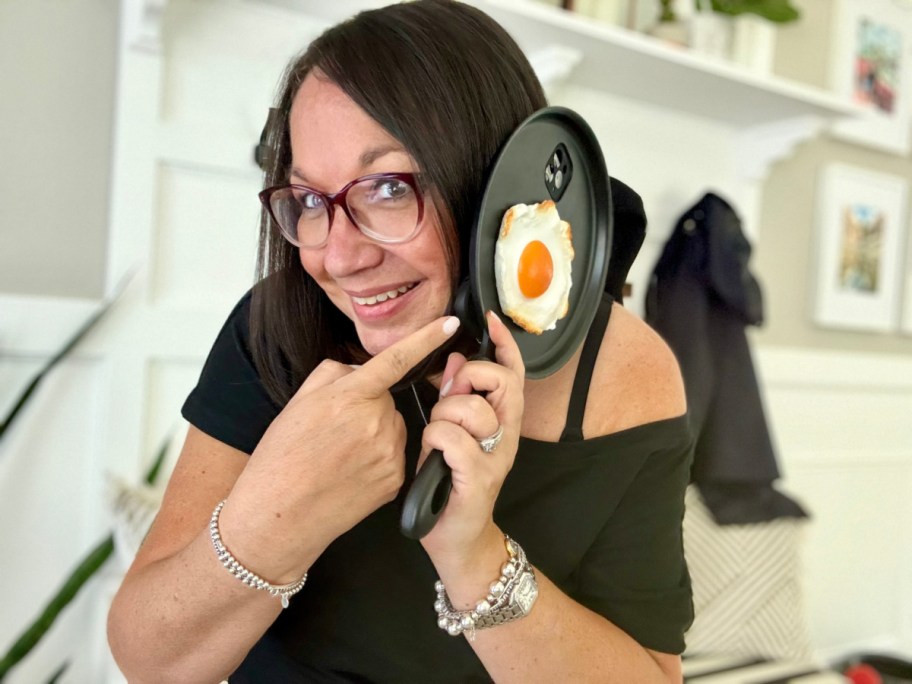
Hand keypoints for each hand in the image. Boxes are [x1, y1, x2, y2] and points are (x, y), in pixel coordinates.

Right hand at [221, 315, 460, 578]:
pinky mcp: (396, 479)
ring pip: (392, 427)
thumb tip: (359, 372)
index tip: (450, 323)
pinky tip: (350, 472)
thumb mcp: (298, 402)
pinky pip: (394, 454)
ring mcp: (390, 453)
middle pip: (386, 400)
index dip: (427, 338)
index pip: (397, 359)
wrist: (279, 515)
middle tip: (333, 432)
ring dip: (374, 433)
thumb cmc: (282, 458)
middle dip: (367, 407)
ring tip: (339, 456)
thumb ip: (334, 375)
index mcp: (351, 397)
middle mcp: (377, 422)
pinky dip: (377, 458)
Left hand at [419, 311, 524, 563]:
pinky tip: (432, 454)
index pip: (513, 373)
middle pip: (501, 382)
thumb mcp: (450, 435)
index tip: (491, 319)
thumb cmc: (449, 485)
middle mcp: (507, 436)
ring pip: (472, 409)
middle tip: (450, 395)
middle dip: (470, 378)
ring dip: (444, 415)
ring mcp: (496, 457)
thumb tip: (459, 358)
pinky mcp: (481, 478)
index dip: (504, 344)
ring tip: (436, 437)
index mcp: (502, 422)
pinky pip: (454, 440)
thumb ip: (456, 399)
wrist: (456, 540)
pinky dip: (435, 439)